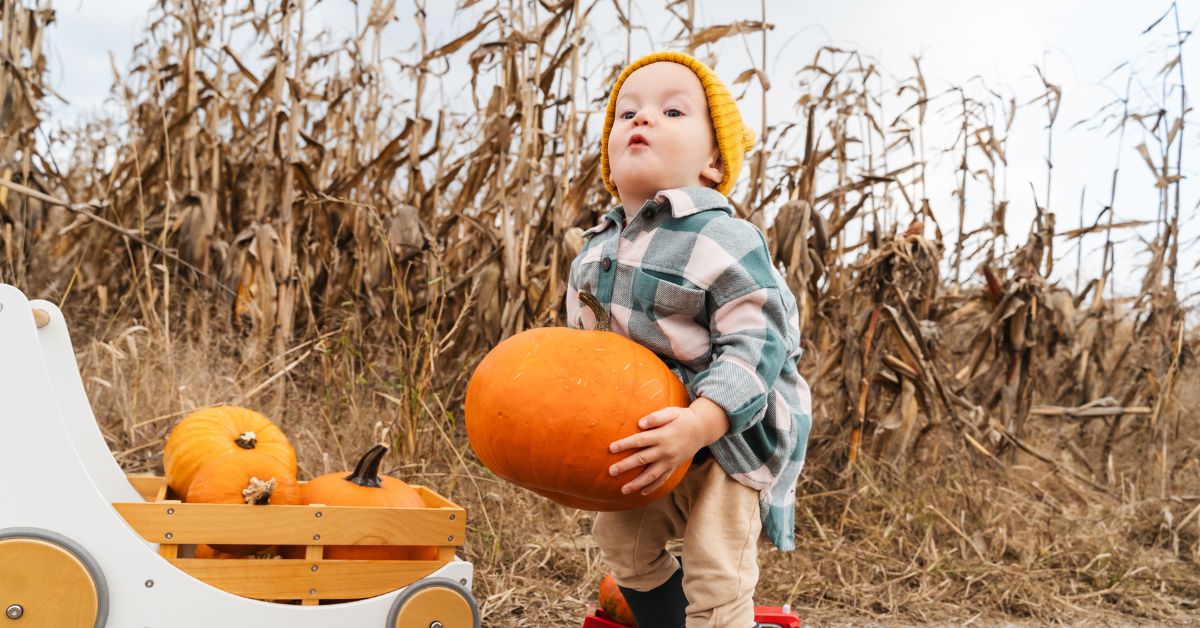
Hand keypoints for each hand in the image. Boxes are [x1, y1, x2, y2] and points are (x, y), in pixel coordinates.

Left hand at [607, 398, 729, 495]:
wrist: (702, 429)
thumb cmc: (683, 418)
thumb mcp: (671, 412)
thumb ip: (656, 417)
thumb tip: (640, 423)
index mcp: (662, 436)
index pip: (639, 441)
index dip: (624, 445)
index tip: (611, 448)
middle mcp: (665, 451)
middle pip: (642, 460)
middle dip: (625, 466)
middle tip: (611, 471)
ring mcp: (670, 461)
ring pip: (651, 475)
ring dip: (637, 483)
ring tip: (623, 489)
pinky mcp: (674, 466)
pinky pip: (663, 479)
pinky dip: (653, 487)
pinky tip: (642, 492)